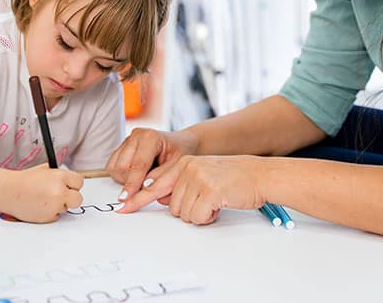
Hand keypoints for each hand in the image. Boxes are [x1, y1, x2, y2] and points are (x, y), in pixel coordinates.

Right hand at [0, 163, 83, 222]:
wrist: (9, 192)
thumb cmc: (25, 180)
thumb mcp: (45, 170)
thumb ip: (59, 175)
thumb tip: (70, 180)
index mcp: (60, 176)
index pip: (79, 182)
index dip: (73, 184)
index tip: (69, 185)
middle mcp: (60, 191)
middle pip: (78, 199)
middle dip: (72, 198)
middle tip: (63, 196)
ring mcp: (55, 205)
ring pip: (66, 208)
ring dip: (59, 205)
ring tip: (44, 199)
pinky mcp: (49, 217)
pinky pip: (56, 215)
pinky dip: (50, 212)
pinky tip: (39, 205)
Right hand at [105, 128, 198, 200]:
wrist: (180, 143)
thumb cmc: (181, 152)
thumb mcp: (178, 166)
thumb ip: (161, 177)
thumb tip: (144, 188)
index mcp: (151, 137)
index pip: (138, 165)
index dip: (132, 184)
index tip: (126, 199)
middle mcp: (136, 135)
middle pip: (122, 167)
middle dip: (130, 182)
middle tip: (146, 186)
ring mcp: (127, 140)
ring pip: (114, 167)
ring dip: (125, 179)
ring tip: (143, 178)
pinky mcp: (121, 147)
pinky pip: (112, 166)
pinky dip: (121, 175)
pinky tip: (136, 175)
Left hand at [118, 155, 266, 224]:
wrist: (260, 175)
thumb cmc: (233, 178)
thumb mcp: (202, 174)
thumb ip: (180, 183)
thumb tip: (160, 198)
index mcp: (183, 163)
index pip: (153, 183)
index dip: (137, 198)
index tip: (122, 207)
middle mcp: (187, 168)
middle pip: (171, 206)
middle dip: (189, 210)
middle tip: (207, 201)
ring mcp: (197, 178)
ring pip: (183, 214)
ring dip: (199, 214)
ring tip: (215, 201)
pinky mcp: (208, 191)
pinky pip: (197, 217)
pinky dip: (208, 217)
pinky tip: (220, 205)